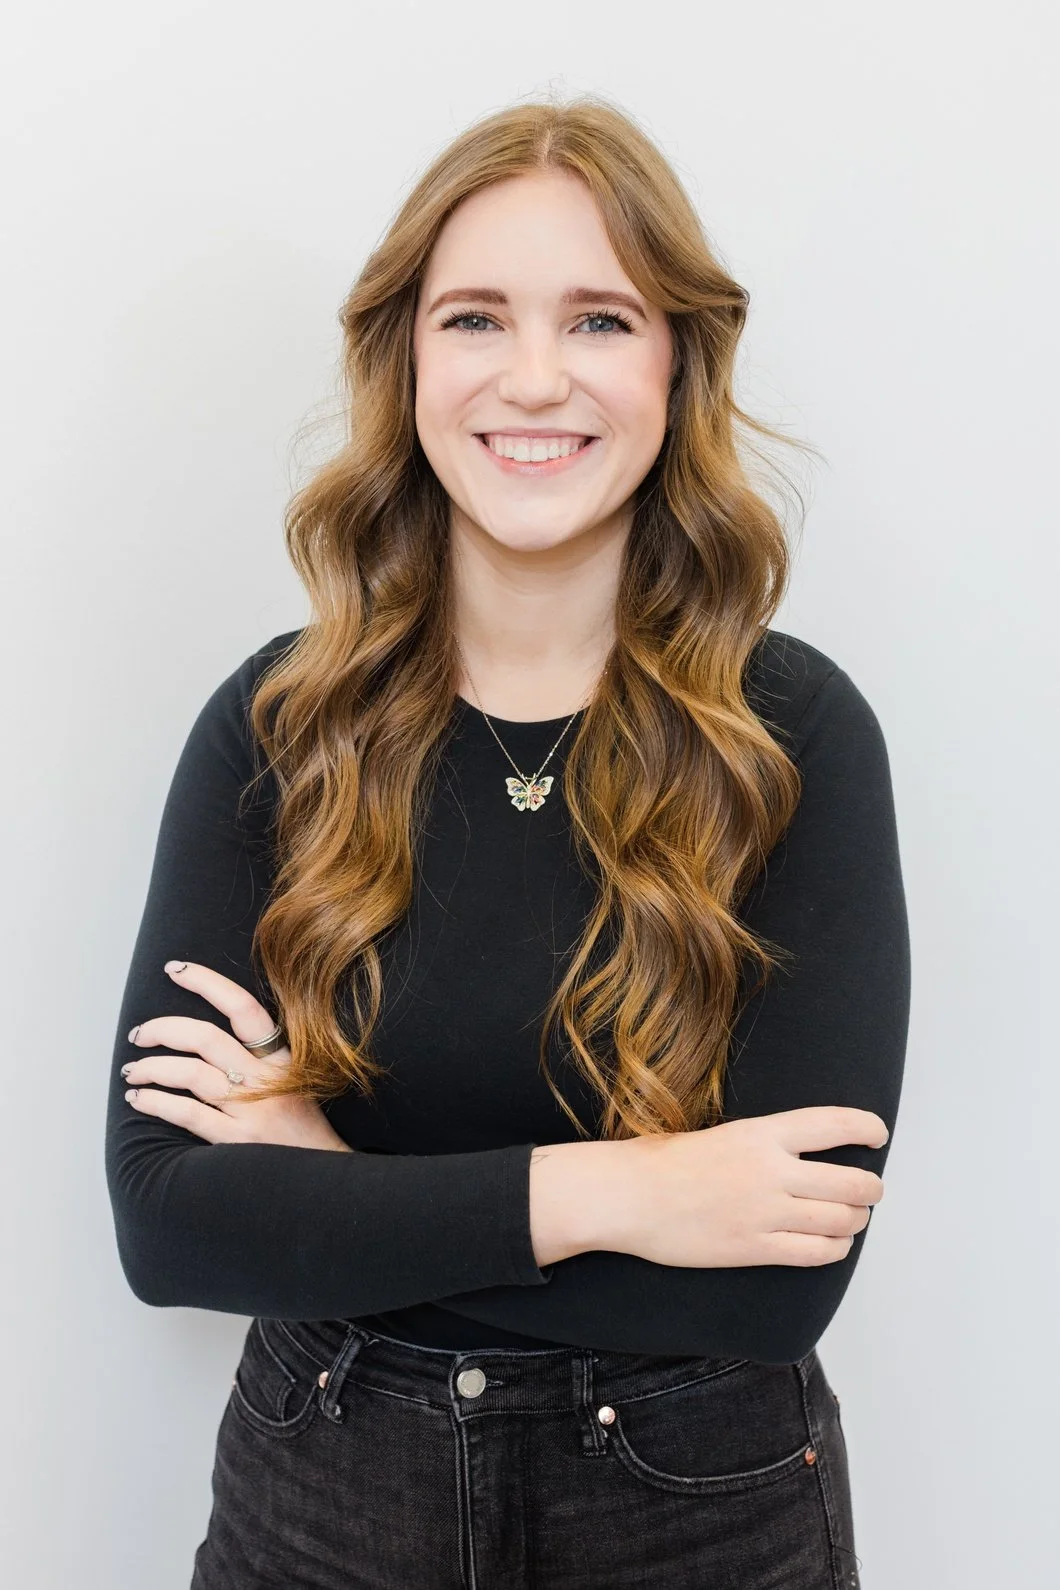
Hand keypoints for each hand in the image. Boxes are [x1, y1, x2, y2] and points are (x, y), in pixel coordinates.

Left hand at [122, 960, 352, 1151]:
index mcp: (283, 1057)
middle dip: (164, 1029)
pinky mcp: (236, 1141)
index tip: (176, 970)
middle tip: (139, 1033)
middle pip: (206, 1037)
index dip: (207, 983)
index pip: (243, 1007)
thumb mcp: (294, 1080)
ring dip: (152, 1067)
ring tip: (133, 1070)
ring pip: (191, 1074)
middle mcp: (266, 1079)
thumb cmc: (303, 1129)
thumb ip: (260, 1058)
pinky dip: (157, 1102)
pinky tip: (140, 1099)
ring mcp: (251, 1110)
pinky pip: (187, 1113)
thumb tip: (206, 1034)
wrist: (325, 1178)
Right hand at [608, 1106, 887, 1268]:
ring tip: (852, 1216)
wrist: (630, 1196)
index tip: (878, 1134)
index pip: (834, 1125)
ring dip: (856, 1219)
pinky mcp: (755, 1248)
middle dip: (870, 1188)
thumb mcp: (724, 1135)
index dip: (867, 1128)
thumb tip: (811, 1156)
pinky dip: (835, 1248)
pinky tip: (832, 1243)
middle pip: (852, 1182)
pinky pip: (816, 1253)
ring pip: (841, 1220)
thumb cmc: (667, 1163)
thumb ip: (768, 1145)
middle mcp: (770, 1171)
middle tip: (870, 1189)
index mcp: (761, 1133)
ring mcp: (764, 1212)